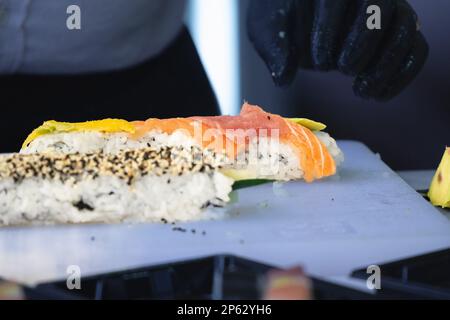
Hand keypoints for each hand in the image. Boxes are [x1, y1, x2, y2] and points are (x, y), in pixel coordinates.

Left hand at [247, 0, 428, 100]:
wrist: (298, 21)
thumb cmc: (284, 21)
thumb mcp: (269, 31)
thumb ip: (275, 49)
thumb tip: (283, 77)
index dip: (331, 30)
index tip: (319, 62)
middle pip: (381, 7)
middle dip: (363, 43)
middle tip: (344, 70)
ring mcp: (387, 9)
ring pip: (405, 28)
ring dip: (387, 64)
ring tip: (362, 91)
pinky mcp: (397, 32)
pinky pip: (415, 49)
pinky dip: (401, 74)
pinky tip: (377, 95)